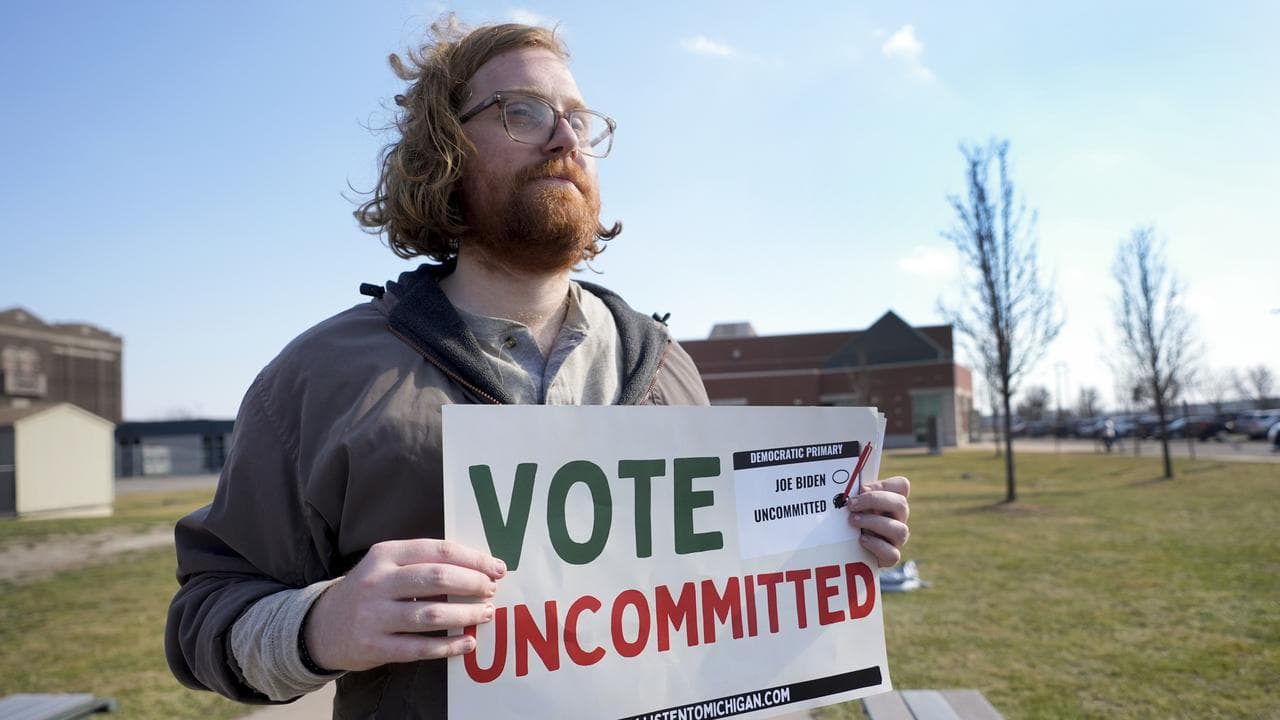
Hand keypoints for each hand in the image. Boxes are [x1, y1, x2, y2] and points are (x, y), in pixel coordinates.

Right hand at [303, 539, 505, 671]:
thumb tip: (478, 568)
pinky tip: (467, 643)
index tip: (496, 567)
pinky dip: (449, 646)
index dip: (473, 559)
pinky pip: (420, 648)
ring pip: (431, 614)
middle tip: (491, 590)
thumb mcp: (386, 565)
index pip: (438, 550)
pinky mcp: (374, 647)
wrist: (323, 626)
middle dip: (473, 583)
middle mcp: (378, 582)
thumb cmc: (370, 591)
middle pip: (437, 578)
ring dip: (465, 614)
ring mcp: (374, 616)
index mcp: (385, 554)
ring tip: (485, 614)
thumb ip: (423, 563)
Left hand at [846, 476, 909, 567]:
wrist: (845, 550)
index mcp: (891, 501)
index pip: (902, 485)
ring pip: (900, 530)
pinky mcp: (890, 557)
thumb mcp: (852, 505)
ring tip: (852, 521)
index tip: (862, 489)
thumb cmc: (849, 521)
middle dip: (874, 501)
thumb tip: (847, 488)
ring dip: (874, 522)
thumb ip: (854, 494)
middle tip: (851, 505)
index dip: (883, 485)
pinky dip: (876, 545)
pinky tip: (861, 540)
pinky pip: (892, 554)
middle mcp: (898, 519)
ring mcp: (896, 539)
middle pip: (901, 504)